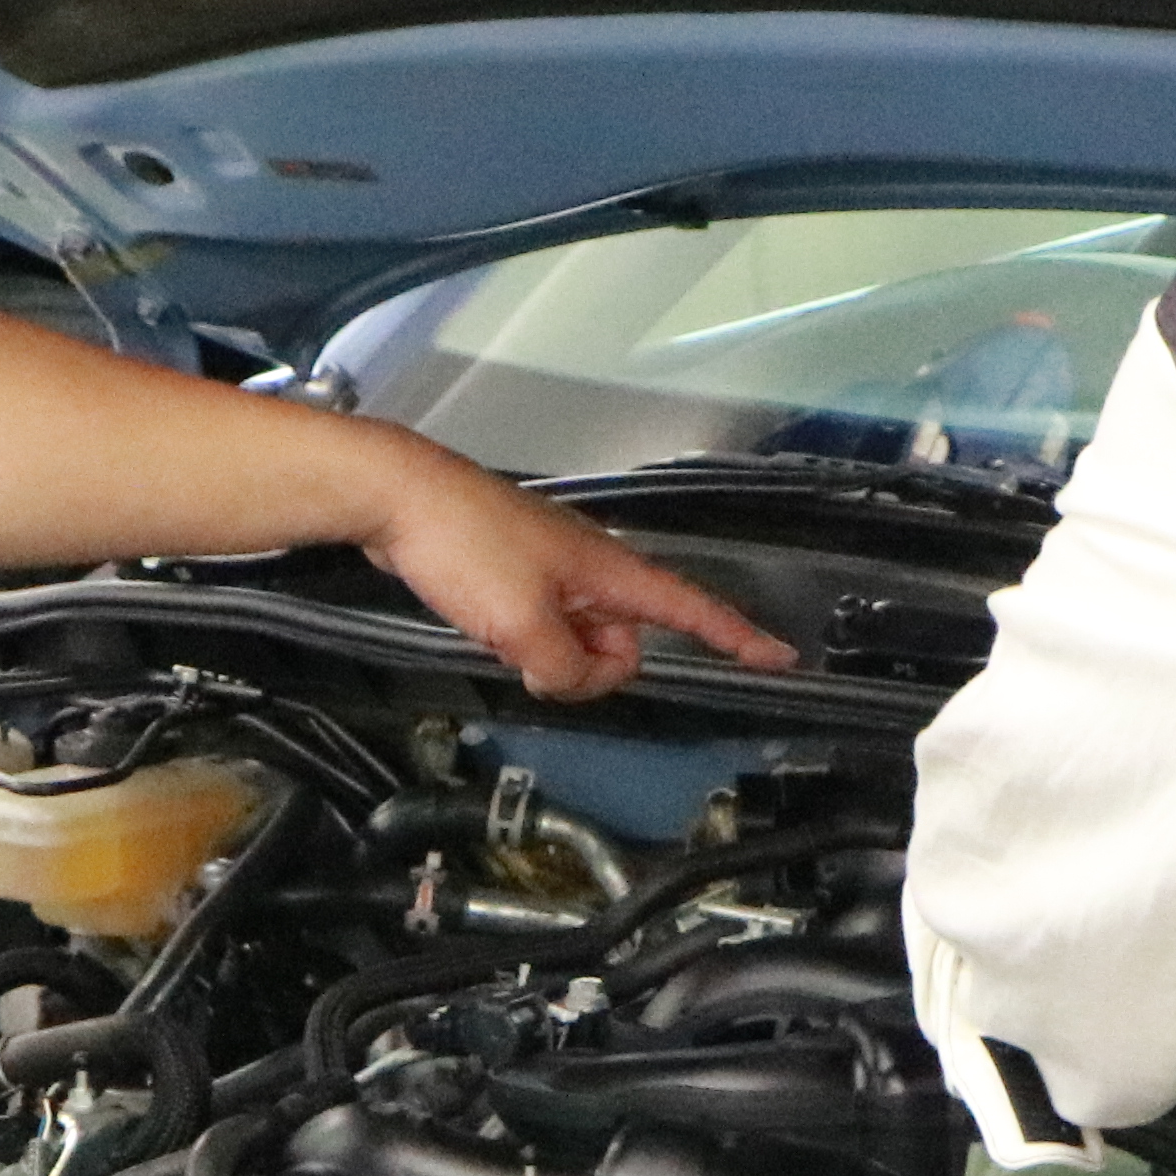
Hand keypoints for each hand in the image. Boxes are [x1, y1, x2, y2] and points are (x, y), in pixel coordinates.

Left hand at [358, 446, 792, 697]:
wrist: (396, 497)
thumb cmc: (463, 545)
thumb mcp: (521, 623)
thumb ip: (565, 666)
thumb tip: (575, 679)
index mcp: (609, 569)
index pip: (690, 609)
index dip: (737, 636)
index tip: (779, 657)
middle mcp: (590, 567)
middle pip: (623, 642)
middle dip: (592, 667)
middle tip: (532, 655)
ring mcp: (553, 570)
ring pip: (578, 639)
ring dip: (548, 655)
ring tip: (499, 630)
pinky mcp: (516, 575)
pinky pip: (541, 626)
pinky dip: (522, 639)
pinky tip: (484, 623)